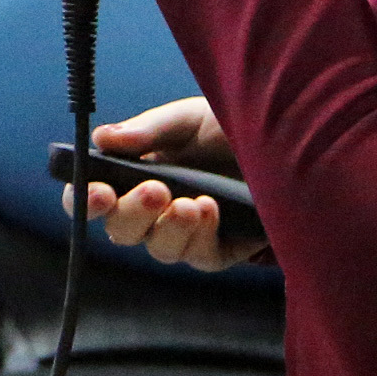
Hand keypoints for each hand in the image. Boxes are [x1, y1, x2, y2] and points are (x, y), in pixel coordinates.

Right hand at [68, 98, 268, 270]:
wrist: (292, 143)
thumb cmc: (230, 125)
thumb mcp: (188, 119)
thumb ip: (147, 131)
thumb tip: (101, 138)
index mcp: (134, 175)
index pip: (95, 198)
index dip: (84, 200)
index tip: (96, 191)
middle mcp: (154, 210)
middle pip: (121, 230)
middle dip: (132, 213)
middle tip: (155, 190)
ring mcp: (185, 233)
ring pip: (159, 249)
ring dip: (169, 228)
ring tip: (190, 203)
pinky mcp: (219, 250)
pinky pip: (199, 256)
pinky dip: (200, 236)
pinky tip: (210, 209)